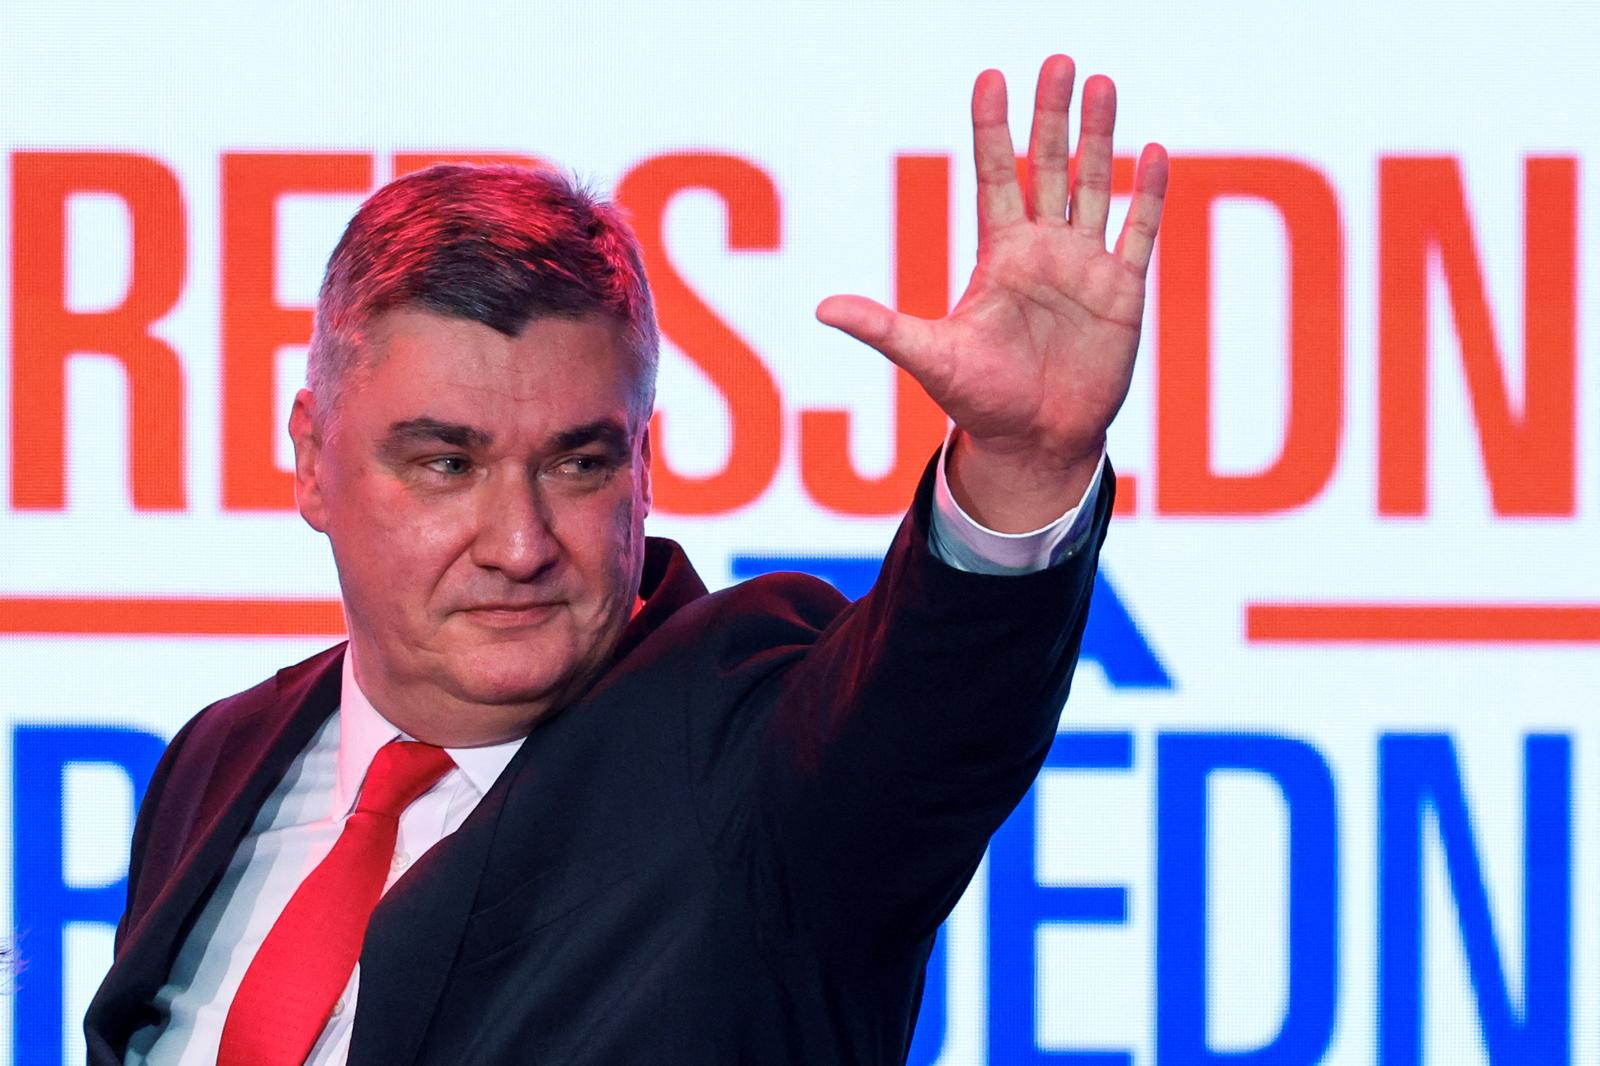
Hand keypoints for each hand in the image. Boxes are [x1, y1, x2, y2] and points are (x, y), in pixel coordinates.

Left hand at [816, 55, 1167, 530]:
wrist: (1034, 443)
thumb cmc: (979, 401)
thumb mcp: (929, 358)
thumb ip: (883, 328)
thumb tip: (822, 309)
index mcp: (998, 255)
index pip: (996, 177)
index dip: (993, 129)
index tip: (991, 77)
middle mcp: (1042, 250)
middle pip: (1048, 167)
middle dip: (1052, 115)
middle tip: (1058, 61)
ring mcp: (1084, 267)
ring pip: (1095, 186)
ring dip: (1101, 138)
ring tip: (1103, 84)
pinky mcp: (1122, 293)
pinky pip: (1137, 233)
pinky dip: (1148, 196)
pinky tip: (1154, 153)